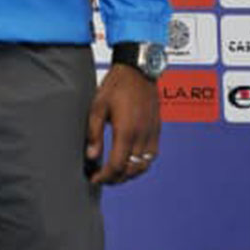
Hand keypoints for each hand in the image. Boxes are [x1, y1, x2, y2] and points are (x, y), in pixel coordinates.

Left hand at [85, 63, 161, 185]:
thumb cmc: (116, 85)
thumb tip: (92, 156)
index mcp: (126, 131)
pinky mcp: (157, 129)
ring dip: (129, 174)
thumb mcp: (97, 107)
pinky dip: (141, 164)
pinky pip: (152, 155)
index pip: (117, 165)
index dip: (105, 176)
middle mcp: (142, 135)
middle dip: (116, 179)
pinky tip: (130, 161)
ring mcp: (152, 133)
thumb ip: (94, 133)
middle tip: (102, 178)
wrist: (139, 70)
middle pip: (131, 170)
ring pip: (144, 166)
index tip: (94, 178)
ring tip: (114, 173)